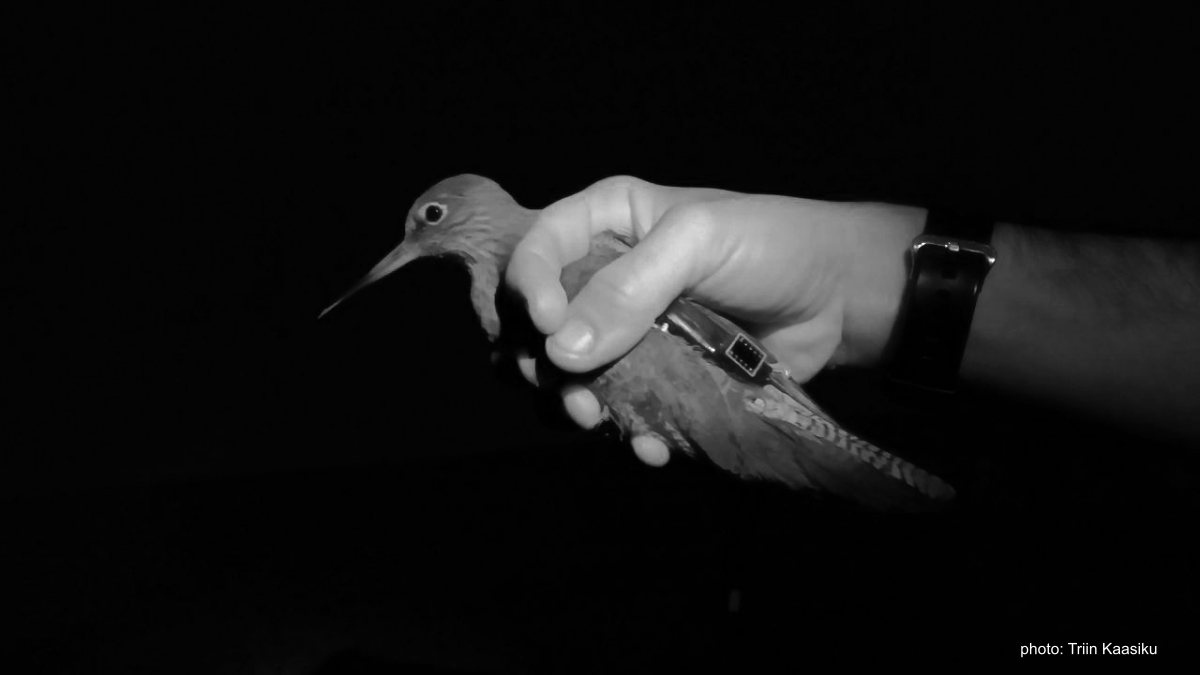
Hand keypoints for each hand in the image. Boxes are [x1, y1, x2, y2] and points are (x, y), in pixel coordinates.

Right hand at [505, 176, 923, 465]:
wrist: (837, 298)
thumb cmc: (770, 244)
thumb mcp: (698, 243)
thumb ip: (629, 289)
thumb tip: (563, 347)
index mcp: (604, 223)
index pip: (535, 249)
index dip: (528, 287)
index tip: (549, 325)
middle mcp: (602, 277)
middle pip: (537, 323)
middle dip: (541, 361)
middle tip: (567, 389)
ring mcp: (626, 333)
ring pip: (569, 375)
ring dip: (573, 403)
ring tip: (596, 420)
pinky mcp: (655, 379)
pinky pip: (620, 410)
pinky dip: (625, 433)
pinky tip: (649, 445)